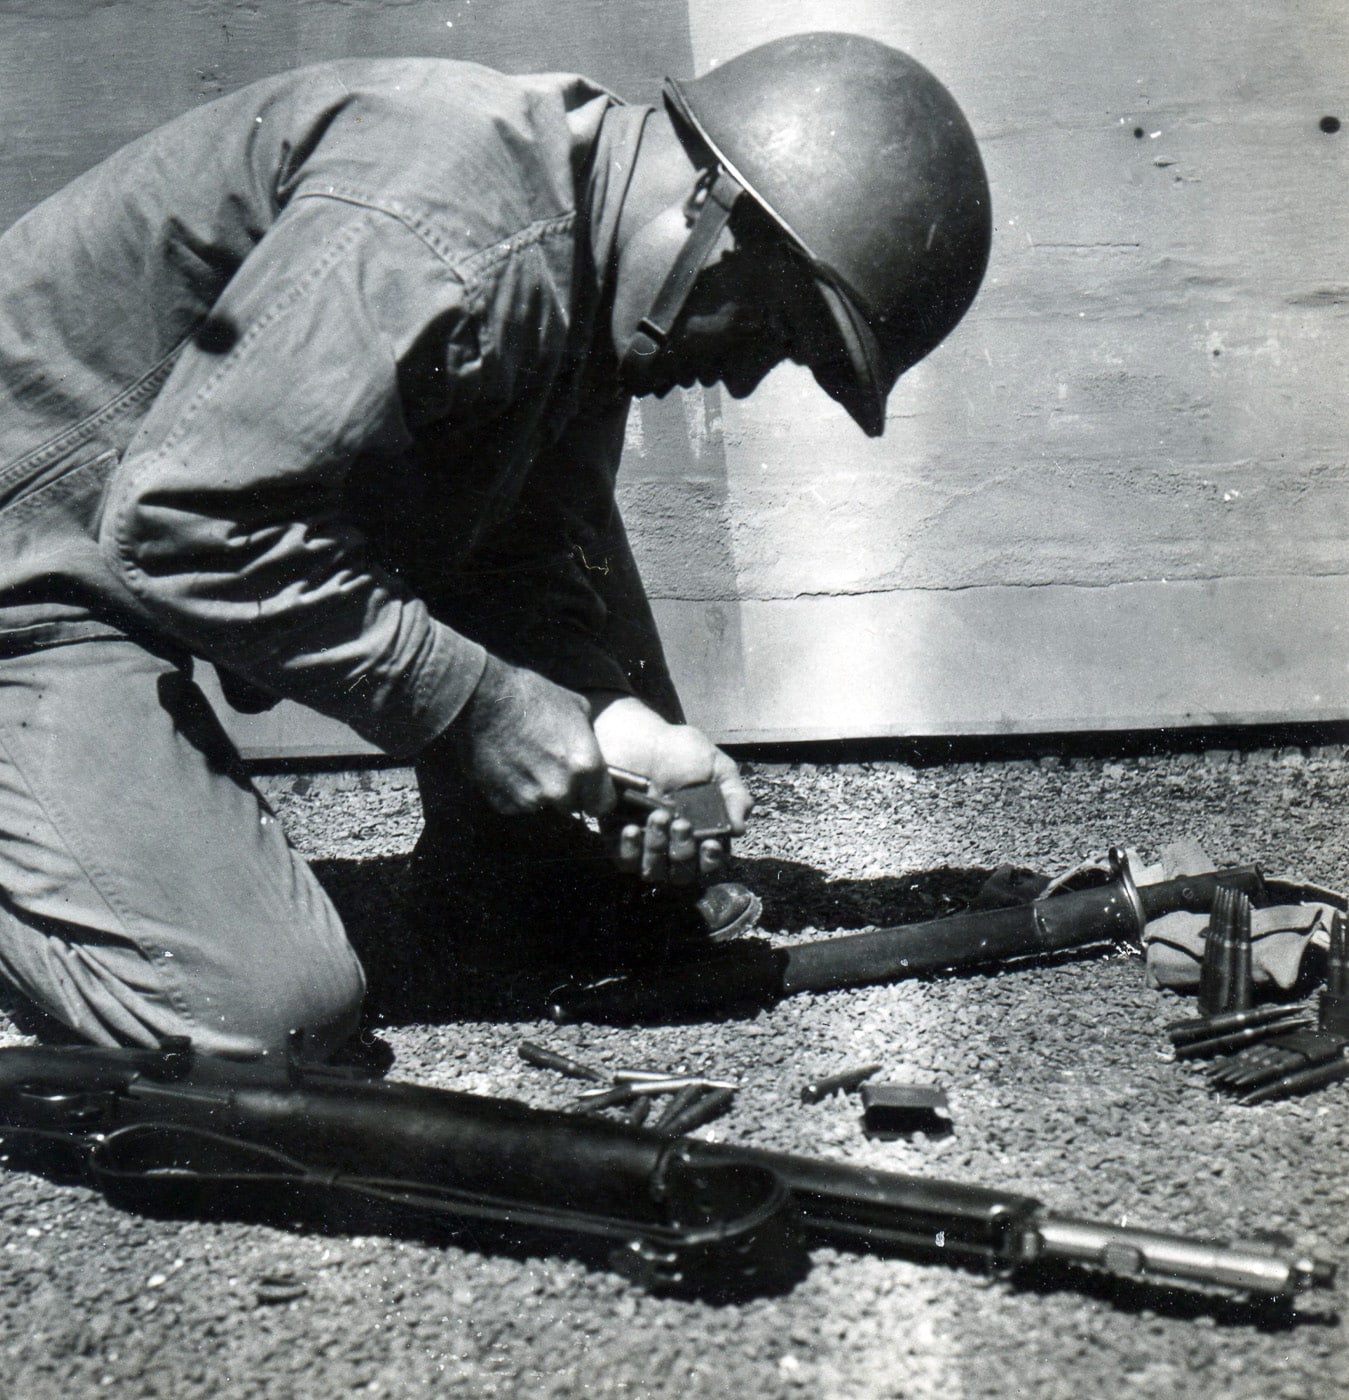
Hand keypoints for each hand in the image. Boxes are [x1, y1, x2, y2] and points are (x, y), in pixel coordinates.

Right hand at [450, 654, 614, 817]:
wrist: (483, 699)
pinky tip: (507, 766)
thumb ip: (589, 740)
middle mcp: (560, 789)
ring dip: (538, 791)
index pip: (602, 804)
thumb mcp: (577, 708)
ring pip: (542, 805)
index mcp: (585, 765)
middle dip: (565, 791)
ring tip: (525, 760)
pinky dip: (513, 791)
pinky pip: (516, 804)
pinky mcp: (503, 802)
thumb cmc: (532, 696)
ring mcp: (530, 799)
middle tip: (549, 765)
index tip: (588, 790)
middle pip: (571, 806)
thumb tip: (591, 751)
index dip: (596, 796)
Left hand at [590, 696, 752, 883]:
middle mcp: (674, 843)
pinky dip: (629, 851)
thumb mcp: (715, 766)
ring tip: (657, 817)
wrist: (635, 735)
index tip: (710, 843)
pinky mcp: (618, 837)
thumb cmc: (678, 750)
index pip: (711, 862)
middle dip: (683, 851)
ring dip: (657, 850)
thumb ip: (734, 794)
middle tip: (680, 823)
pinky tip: (632, 828)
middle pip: (682, 874)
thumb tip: (740, 829)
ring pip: (653, 871)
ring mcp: (646, 843)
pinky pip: (624, 861)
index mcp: (703, 831)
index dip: (712, 860)